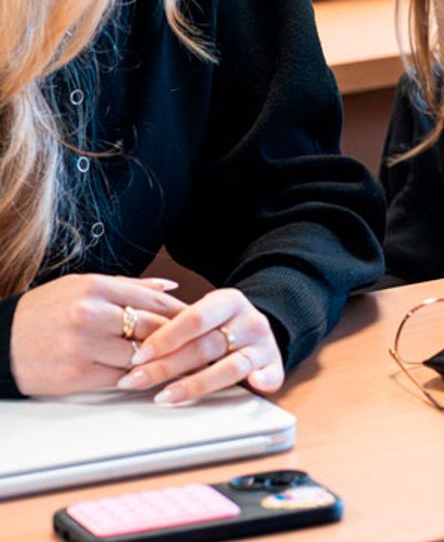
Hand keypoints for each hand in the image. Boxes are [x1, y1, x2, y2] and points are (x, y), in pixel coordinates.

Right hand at [10, 275, 184, 396]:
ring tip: (185, 363)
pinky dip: (137, 377)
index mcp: (97, 288)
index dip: (182, 311)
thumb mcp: (84, 285)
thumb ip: (130, 287)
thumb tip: (170, 286)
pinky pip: (119, 378)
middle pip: (152, 327)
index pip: (154, 300)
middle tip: (203, 344)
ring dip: (163, 361)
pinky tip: (150, 376)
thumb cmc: (45, 311)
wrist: (0, 341)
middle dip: (181, 338)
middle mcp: (92, 314)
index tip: (201, 319)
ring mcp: (84, 345)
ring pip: (139, 355)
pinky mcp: (76, 374)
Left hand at [117, 287, 283, 403]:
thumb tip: (131, 342)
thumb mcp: (202, 313)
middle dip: (165, 367)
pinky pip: (272, 374)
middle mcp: (249, 320)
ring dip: (195, 384)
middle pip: (206, 346)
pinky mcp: (274, 365)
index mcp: (230, 301)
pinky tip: (255, 384)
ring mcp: (263, 344)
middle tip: (134, 381)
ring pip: (231, 366)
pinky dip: (265, 380)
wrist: (255, 328)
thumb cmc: (219, 325)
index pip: (195, 318)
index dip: (164, 338)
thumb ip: (173, 323)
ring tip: (165, 396)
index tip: (137, 356)